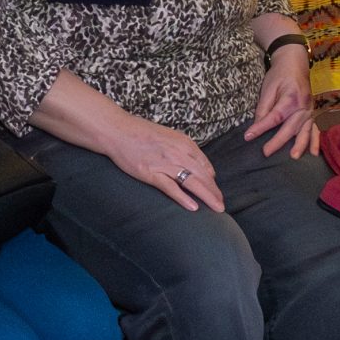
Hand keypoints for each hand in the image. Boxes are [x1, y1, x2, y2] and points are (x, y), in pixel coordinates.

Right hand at [106, 113, 223, 212]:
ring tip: (217, 208)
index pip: (205, 165)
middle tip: (221, 205)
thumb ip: (184, 149)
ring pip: (192, 183)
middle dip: (215, 192)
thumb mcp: (169, 136)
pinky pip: (171, 188)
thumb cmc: (141, 132)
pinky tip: (193, 207)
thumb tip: (198, 165)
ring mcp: (165, 164)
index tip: (215, 191)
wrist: (118, 130)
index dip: (212, 181)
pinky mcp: (151, 173)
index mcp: (184, 143)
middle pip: (203, 176)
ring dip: (207, 196)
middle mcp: (178, 153)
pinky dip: (183, 198)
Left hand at [244, 42, 320, 158]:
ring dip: (300, 145)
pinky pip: (316, 129)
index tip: (248, 137)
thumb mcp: (268, 88)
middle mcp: (303, 106)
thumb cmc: (279, 75)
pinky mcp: (313, 113)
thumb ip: (264, 108)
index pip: (274, 117)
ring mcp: (310, 110)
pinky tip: (314, 153)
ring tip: (293, 157)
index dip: (260, 128)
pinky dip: (316, 141)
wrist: (295, 63)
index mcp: (290, 98)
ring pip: (305, 131)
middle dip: (278, 142)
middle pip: (290, 127)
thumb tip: (257, 125)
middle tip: (266, 153)